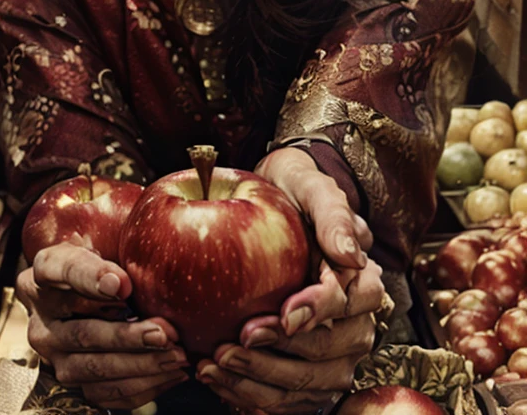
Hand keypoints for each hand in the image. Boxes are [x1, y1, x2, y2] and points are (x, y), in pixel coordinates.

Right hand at [17, 241, 188, 409]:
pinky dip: (140, 386)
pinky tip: (169, 373)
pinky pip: (103, 392)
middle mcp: (42, 317)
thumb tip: (129, 284)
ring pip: (93, 368)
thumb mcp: (107, 242)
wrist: (91, 291)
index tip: (124, 284)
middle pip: (81, 332)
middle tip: (163, 334)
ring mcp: (53, 354)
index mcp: (46, 270)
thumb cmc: (107, 259)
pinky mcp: (70, 380)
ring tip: (175, 356)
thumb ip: (120, 249)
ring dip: (138, 365)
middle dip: (126, 337)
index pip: (62, 269)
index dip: (91, 277)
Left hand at [195, 148, 384, 411]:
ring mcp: (330, 351)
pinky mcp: (302, 369)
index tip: (283, 315)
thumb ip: (333, 213)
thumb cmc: (292, 189)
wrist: (271, 202)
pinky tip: (217, 380)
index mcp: (361, 280)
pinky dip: (252, 396)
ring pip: (309, 385)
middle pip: (331, 355)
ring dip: (262, 382)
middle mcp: (354, 323)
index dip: (317, 313)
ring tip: (217, 363)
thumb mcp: (309, 184)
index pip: (348, 304)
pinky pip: (286, 398)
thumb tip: (351, 255)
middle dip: (282, 355)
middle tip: (236, 341)